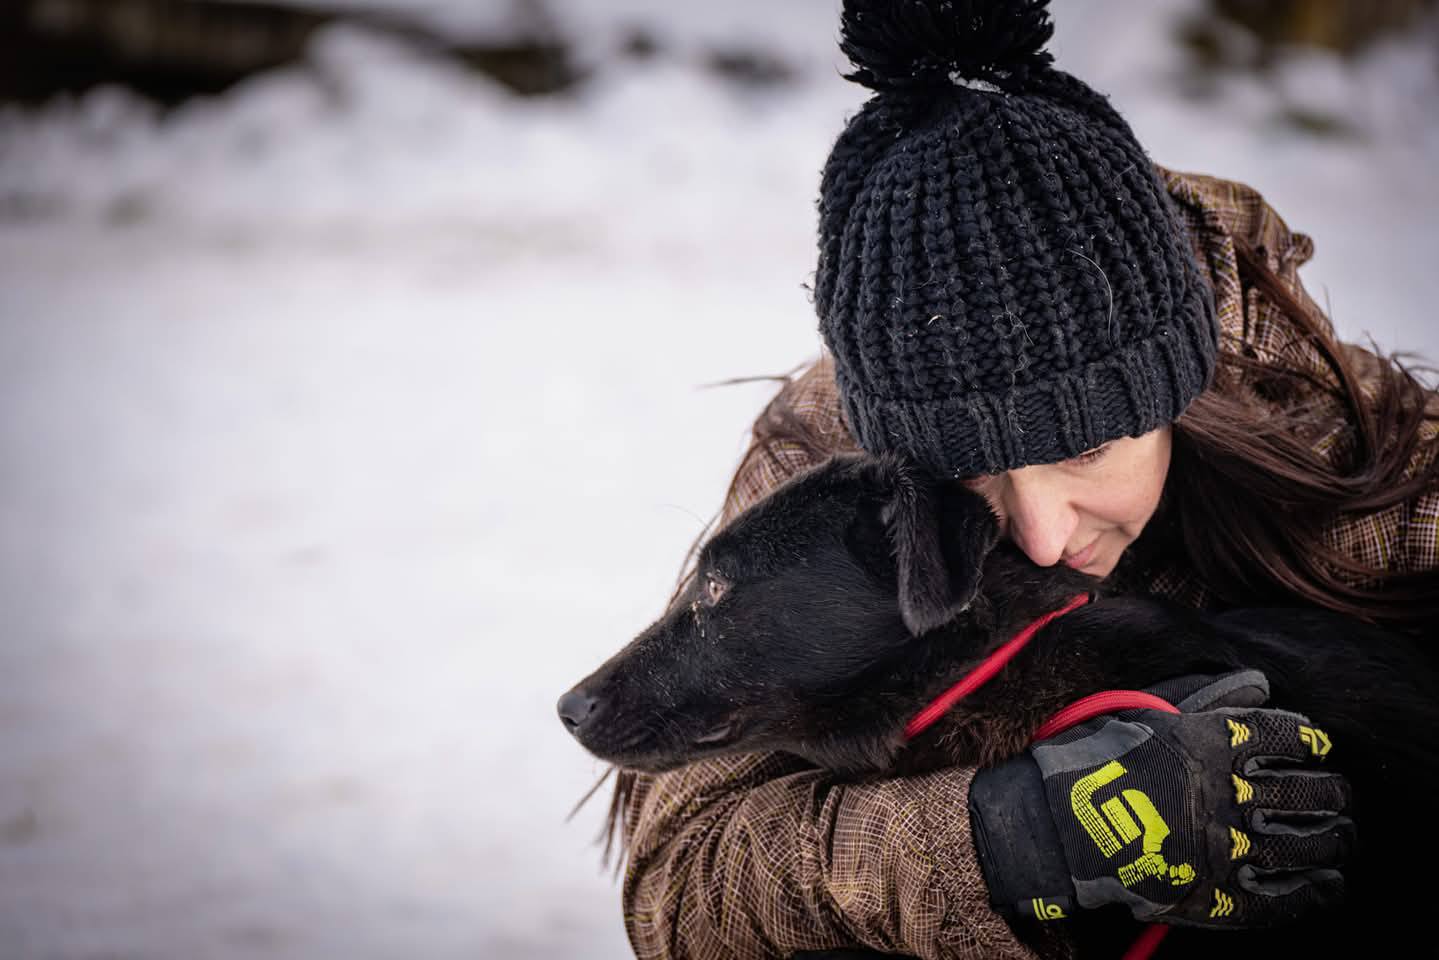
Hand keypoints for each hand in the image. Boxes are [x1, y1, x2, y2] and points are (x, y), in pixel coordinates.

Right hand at [968, 670, 1353, 927]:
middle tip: (1337, 791)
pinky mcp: (1215, 894)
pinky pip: (1280, 898)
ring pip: (1304, 844)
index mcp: (1208, 745)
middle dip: (1331, 790)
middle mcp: (1225, 795)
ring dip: (1331, 836)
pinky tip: (1325, 883)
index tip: (1316, 745)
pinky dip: (1311, 891)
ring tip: (1339, 832)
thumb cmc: (1092, 761)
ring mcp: (1223, 847)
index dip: (1309, 741)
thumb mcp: (1144, 714)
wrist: (1053, 826)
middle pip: (1306, 791)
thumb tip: (1258, 682)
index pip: (1285, 736)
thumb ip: (1205, 697)